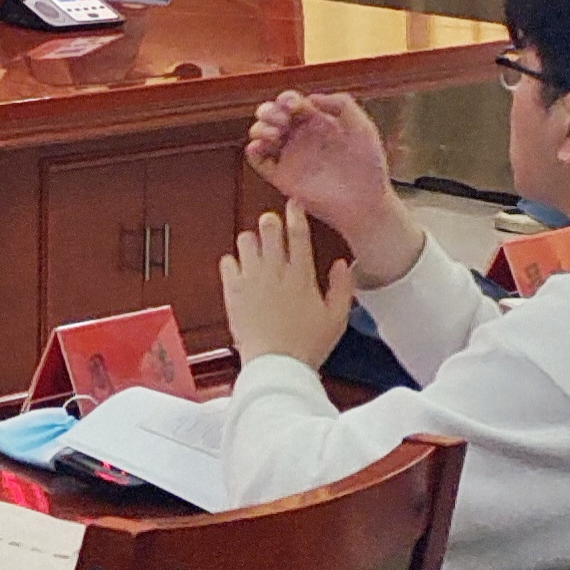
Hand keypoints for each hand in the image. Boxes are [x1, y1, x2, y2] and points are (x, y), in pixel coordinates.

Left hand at [219, 203, 354, 370]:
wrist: (276, 365)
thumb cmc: (307, 346)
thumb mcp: (336, 319)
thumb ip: (342, 288)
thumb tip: (342, 264)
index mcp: (302, 276)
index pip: (298, 234)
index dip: (295, 215)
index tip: (294, 205)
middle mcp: (275, 272)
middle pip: (269, 229)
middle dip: (270, 221)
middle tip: (272, 225)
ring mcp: (251, 279)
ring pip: (245, 240)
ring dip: (251, 241)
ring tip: (257, 249)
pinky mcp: (232, 290)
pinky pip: (227, 262)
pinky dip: (233, 261)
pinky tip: (241, 270)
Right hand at [245, 90, 418, 275]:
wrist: (366, 204)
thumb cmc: (369, 167)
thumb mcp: (363, 128)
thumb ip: (342, 104)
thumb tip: (311, 97)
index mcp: (316, 123)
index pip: (292, 103)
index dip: (287, 98)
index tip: (293, 105)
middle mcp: (299, 138)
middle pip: (271, 115)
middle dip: (269, 110)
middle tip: (282, 120)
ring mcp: (290, 157)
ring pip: (261, 135)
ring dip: (260, 128)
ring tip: (274, 134)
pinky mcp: (282, 177)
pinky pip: (259, 161)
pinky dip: (253, 152)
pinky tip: (259, 147)